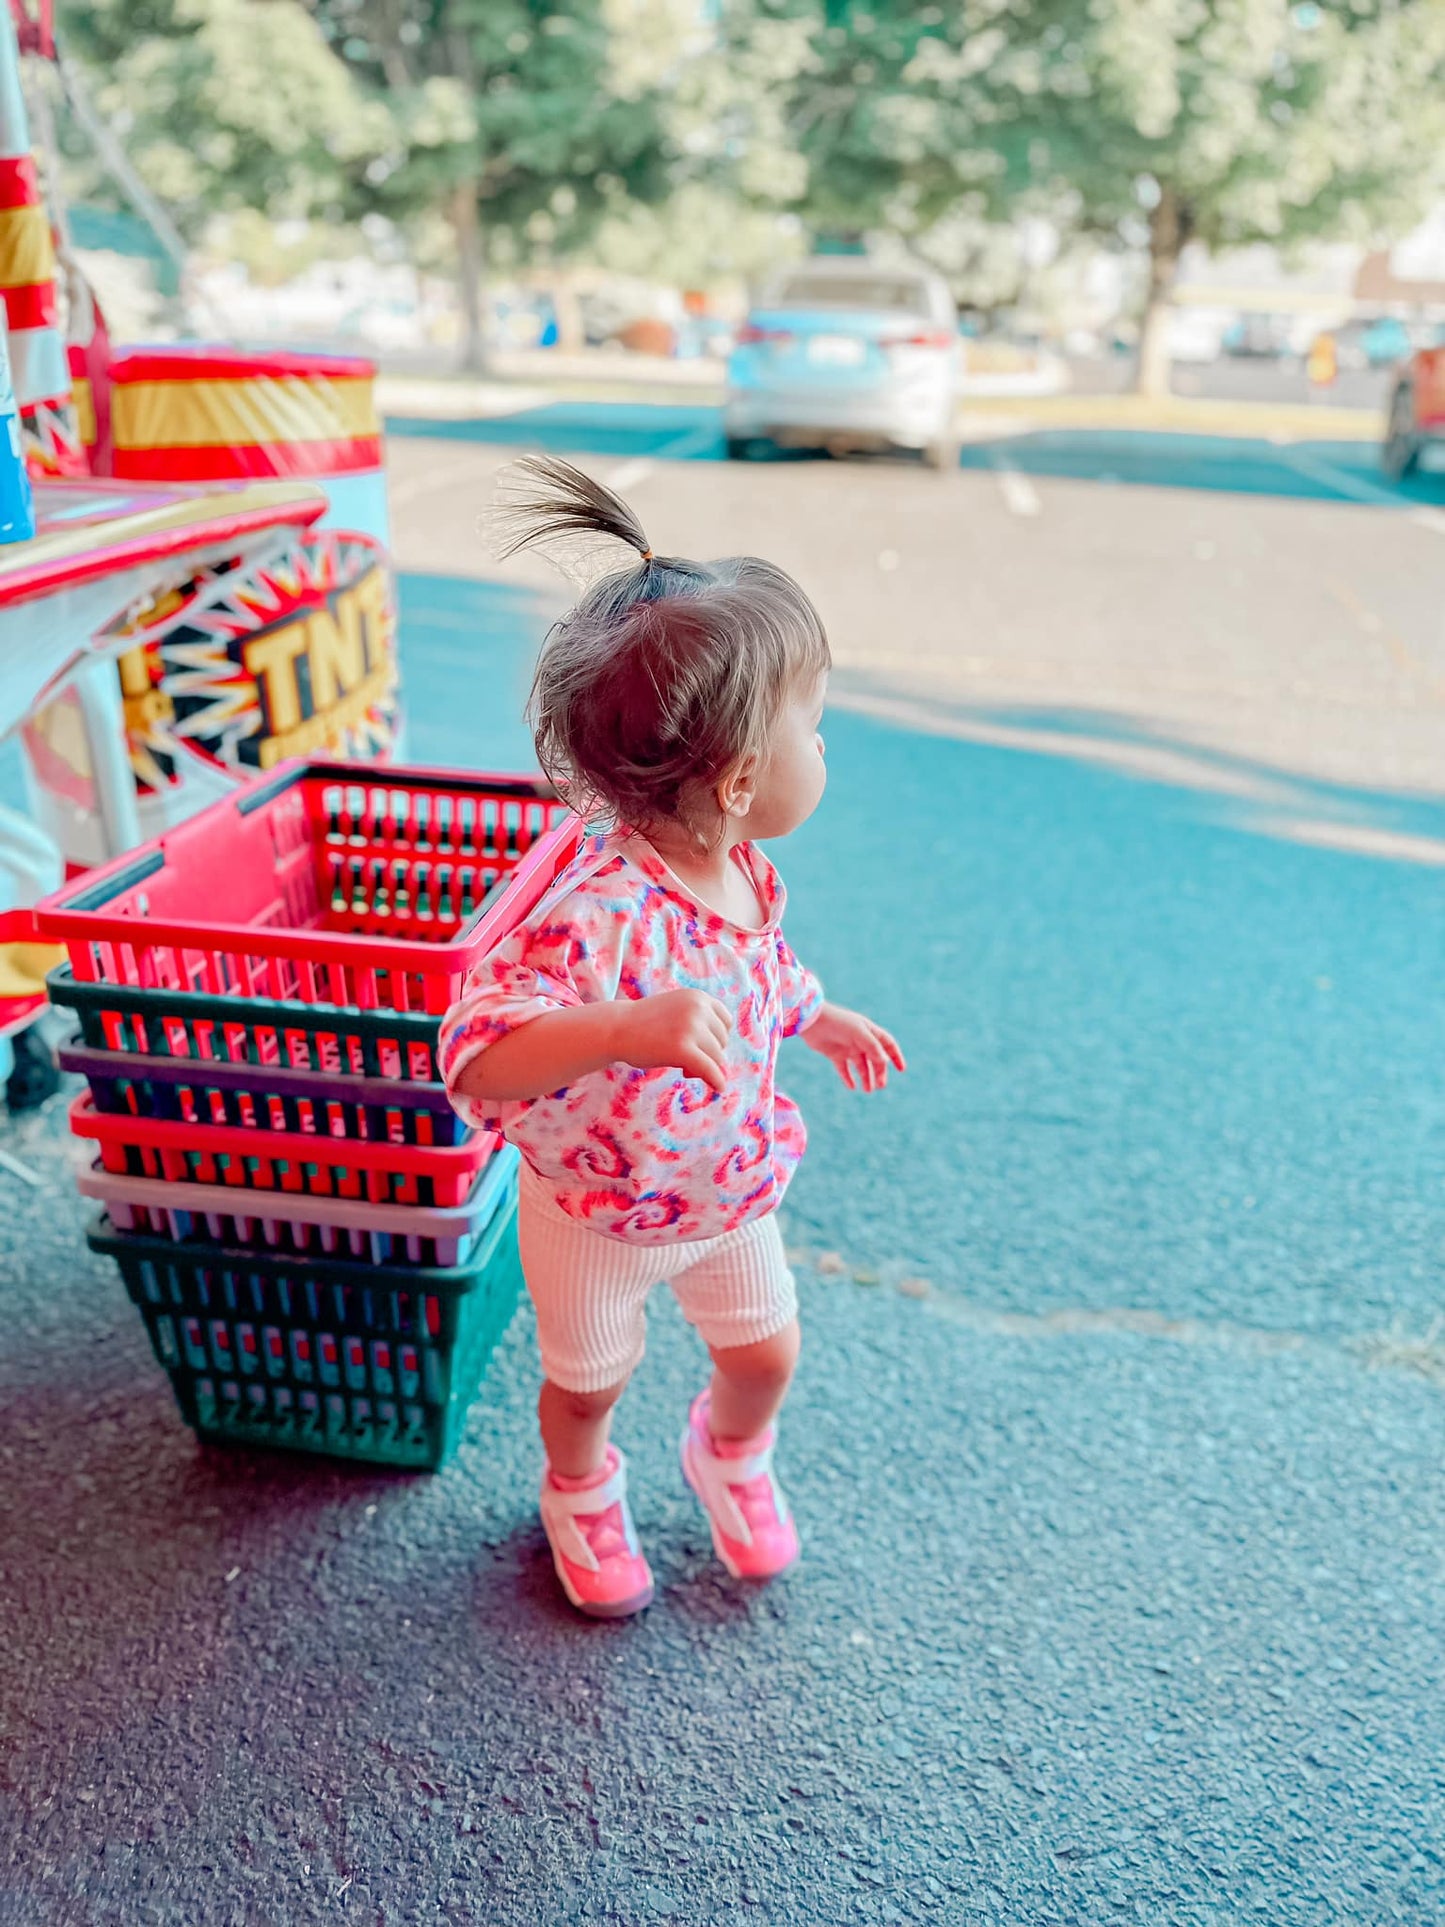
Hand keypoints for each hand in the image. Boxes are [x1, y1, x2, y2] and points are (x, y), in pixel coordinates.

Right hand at [614, 989, 732, 1094]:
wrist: (616, 1029)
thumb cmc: (644, 1024)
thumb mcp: (676, 1012)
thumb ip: (698, 1024)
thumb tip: (721, 1061)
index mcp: (698, 997)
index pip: (725, 1022)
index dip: (715, 1038)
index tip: (701, 1047)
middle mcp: (698, 1009)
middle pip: (722, 1041)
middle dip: (707, 1053)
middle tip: (683, 1060)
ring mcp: (691, 1028)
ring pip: (717, 1057)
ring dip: (703, 1066)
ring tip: (682, 1068)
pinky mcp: (683, 1049)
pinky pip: (710, 1069)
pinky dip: (717, 1080)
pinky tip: (718, 1088)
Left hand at [801, 1002, 904, 1091]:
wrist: (812, 1020)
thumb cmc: (837, 1023)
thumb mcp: (858, 1033)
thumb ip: (872, 1047)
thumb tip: (885, 1062)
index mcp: (869, 1031)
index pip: (887, 1044)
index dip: (895, 1056)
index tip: (901, 1070)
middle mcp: (860, 1040)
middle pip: (875, 1059)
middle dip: (879, 1072)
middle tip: (880, 1085)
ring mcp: (847, 1047)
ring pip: (861, 1066)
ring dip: (866, 1078)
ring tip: (868, 1090)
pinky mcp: (835, 1054)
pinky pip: (844, 1069)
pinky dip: (848, 1078)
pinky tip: (852, 1087)